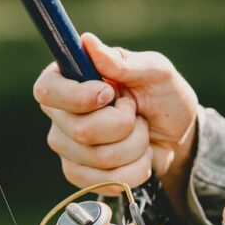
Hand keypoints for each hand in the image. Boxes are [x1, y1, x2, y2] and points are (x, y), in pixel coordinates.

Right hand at [33, 33, 197, 190]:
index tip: (108, 94)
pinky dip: (134, 171)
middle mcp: (60, 113)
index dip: (78, 98)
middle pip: (81, 130)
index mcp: (69, 79)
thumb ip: (122, 62)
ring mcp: (67, 147)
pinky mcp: (79, 174)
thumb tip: (88, 42)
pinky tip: (138, 157)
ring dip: (135, 147)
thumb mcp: (154, 71)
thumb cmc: (164, 96)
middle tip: (136, 113)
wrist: (177, 136)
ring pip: (100, 158)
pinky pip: (105, 181)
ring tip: (141, 133)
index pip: (47, 90)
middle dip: (125, 125)